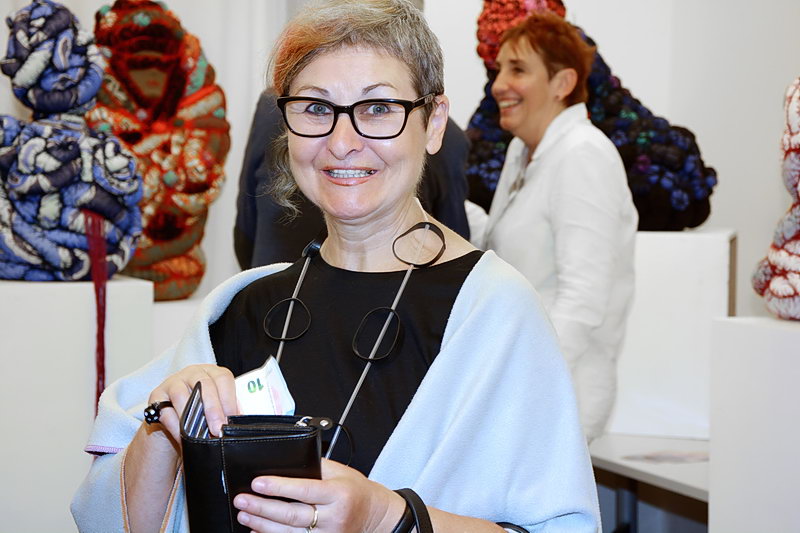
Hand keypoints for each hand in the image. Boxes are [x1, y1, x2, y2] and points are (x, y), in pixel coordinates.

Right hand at [146, 364, 237, 442]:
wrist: (174, 416)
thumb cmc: (200, 410)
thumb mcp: (216, 406)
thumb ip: (227, 410)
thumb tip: (239, 421)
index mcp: (212, 372)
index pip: (223, 378)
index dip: (229, 399)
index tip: (232, 418)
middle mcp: (193, 372)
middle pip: (204, 385)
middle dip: (213, 410)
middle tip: (217, 429)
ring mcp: (173, 382)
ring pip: (182, 395)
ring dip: (191, 418)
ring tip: (200, 435)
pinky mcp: (156, 395)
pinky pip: (165, 410)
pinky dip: (175, 426)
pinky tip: (183, 438)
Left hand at [233, 459, 404, 532]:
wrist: (377, 517)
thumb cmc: (358, 492)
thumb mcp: (341, 473)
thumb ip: (315, 467)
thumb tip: (285, 463)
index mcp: (338, 494)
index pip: (304, 490)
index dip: (278, 487)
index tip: (258, 483)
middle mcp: (333, 517)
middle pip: (291, 515)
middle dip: (262, 507)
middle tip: (242, 500)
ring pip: (289, 532)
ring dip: (262, 524)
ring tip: (244, 515)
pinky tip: (258, 531)